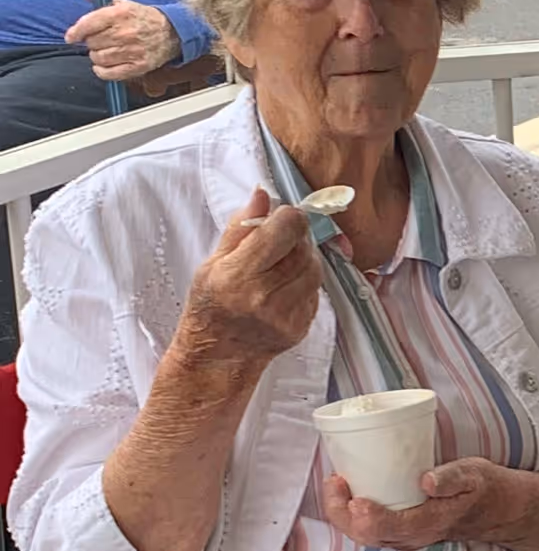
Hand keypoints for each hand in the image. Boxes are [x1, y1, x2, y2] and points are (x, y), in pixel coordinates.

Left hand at [67, 0, 182, 79]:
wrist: (171, 33)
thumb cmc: (141, 18)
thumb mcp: (118, 2)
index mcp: (120, 13)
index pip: (89, 24)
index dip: (76, 32)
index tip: (72, 37)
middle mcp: (126, 32)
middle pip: (92, 43)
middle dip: (92, 42)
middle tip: (100, 39)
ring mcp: (133, 51)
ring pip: (98, 58)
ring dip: (98, 56)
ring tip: (106, 50)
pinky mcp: (138, 66)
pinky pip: (109, 74)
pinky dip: (102, 71)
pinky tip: (106, 64)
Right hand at [174, 190, 321, 373]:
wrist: (218, 356)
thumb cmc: (210, 306)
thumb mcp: (212, 262)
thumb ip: (240, 226)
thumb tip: (263, 194)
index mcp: (237, 276)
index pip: (285, 228)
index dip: (286, 216)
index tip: (278, 218)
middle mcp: (264, 297)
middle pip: (304, 247)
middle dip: (295, 238)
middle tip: (279, 242)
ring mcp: (286, 316)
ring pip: (315, 269)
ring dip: (304, 259)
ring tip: (281, 264)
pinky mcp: (301, 327)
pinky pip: (316, 292)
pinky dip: (306, 282)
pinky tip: (285, 286)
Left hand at [319, 455, 519, 550]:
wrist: (501, 511)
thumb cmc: (485, 489)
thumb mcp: (475, 474)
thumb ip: (451, 478)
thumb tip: (425, 480)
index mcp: (427, 523)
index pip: (381, 529)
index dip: (356, 513)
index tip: (348, 486)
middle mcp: (412, 537)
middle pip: (363, 536)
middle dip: (339, 511)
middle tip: (335, 479)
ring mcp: (407, 538)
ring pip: (364, 536)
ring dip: (343, 513)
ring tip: (337, 483)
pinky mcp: (404, 532)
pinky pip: (371, 531)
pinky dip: (354, 514)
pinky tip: (351, 493)